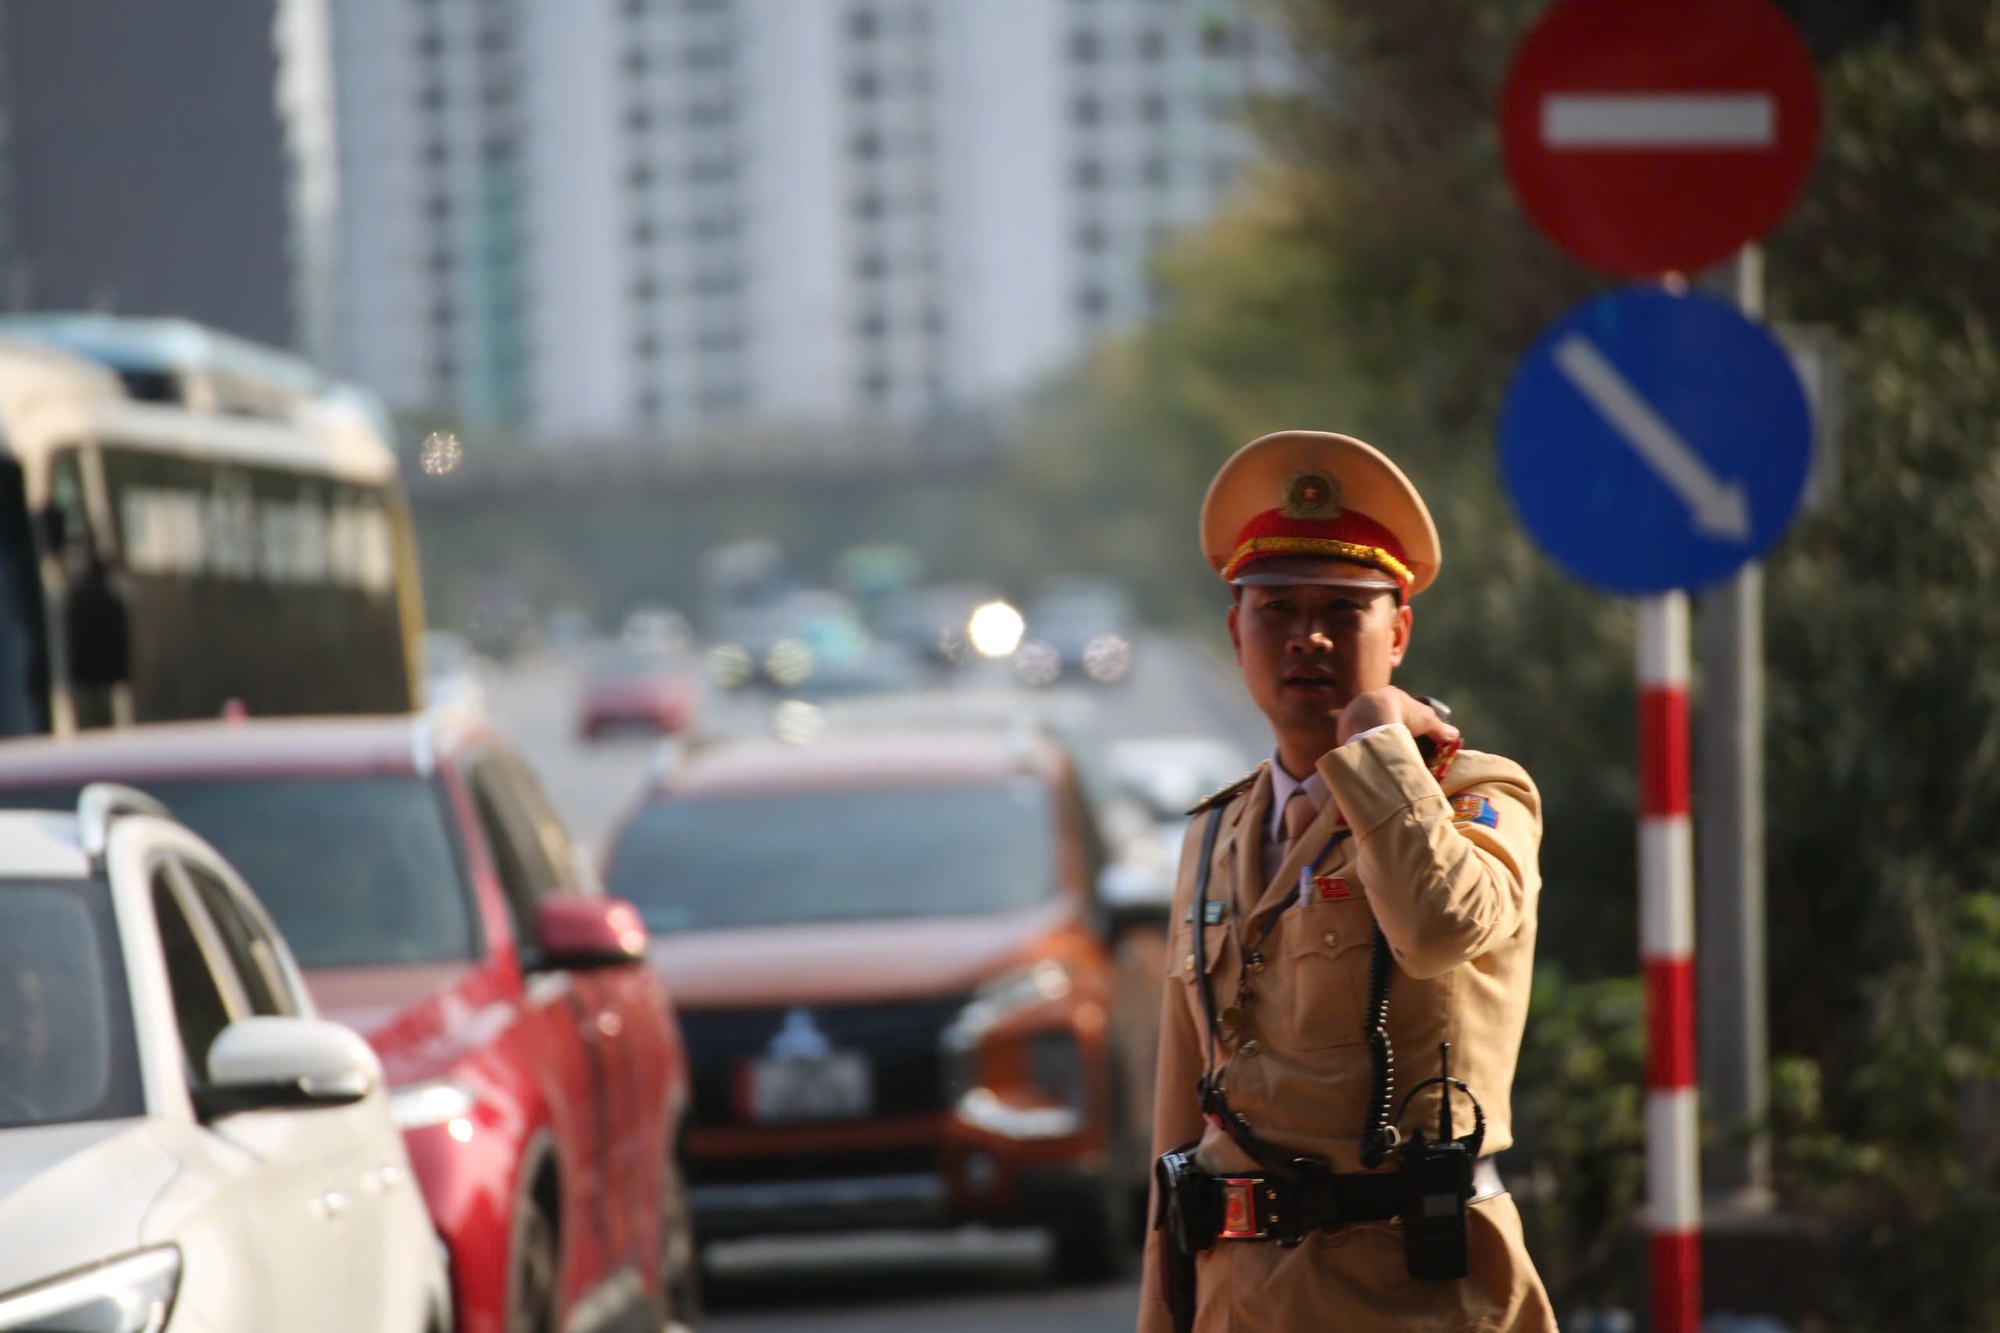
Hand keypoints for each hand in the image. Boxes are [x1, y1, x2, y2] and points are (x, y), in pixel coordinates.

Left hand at [1336, 686, 1460, 749]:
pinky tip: (1367, 753)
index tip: (1411, 731)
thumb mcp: (1427, 720)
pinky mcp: (1344, 727)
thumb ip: (1440, 728)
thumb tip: (1455, 735)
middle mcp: (1370, 699)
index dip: (1407, 718)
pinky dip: (1362, 744)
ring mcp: (1355, 712)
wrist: (1371, 717)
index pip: (1400, 705)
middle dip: (1388, 727)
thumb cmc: (1402, 714)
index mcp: (1389, 694)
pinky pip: (1355, 735)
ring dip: (1373, 735)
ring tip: (1382, 751)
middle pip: (1381, 715)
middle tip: (1397, 743)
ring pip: (1366, 724)